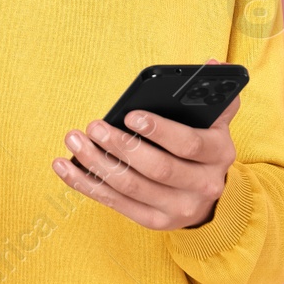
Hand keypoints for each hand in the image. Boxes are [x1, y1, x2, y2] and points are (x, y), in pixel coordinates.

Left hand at [52, 60, 238, 229]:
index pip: (189, 144)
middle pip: (157, 169)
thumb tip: (213, 63)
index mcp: (218, 154)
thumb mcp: (215, 122)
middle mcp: (203, 186)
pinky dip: (86, 185)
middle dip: (121, 146)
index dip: (159, 130)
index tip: (130, 115)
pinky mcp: (154, 221)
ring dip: (97, 164)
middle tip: (94, 127)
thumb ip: (214, 95)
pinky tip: (65, 167)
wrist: (208, 196)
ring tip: (74, 140)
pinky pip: (115, 203)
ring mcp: (178, 209)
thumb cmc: (202, 147)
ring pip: (131, 187)